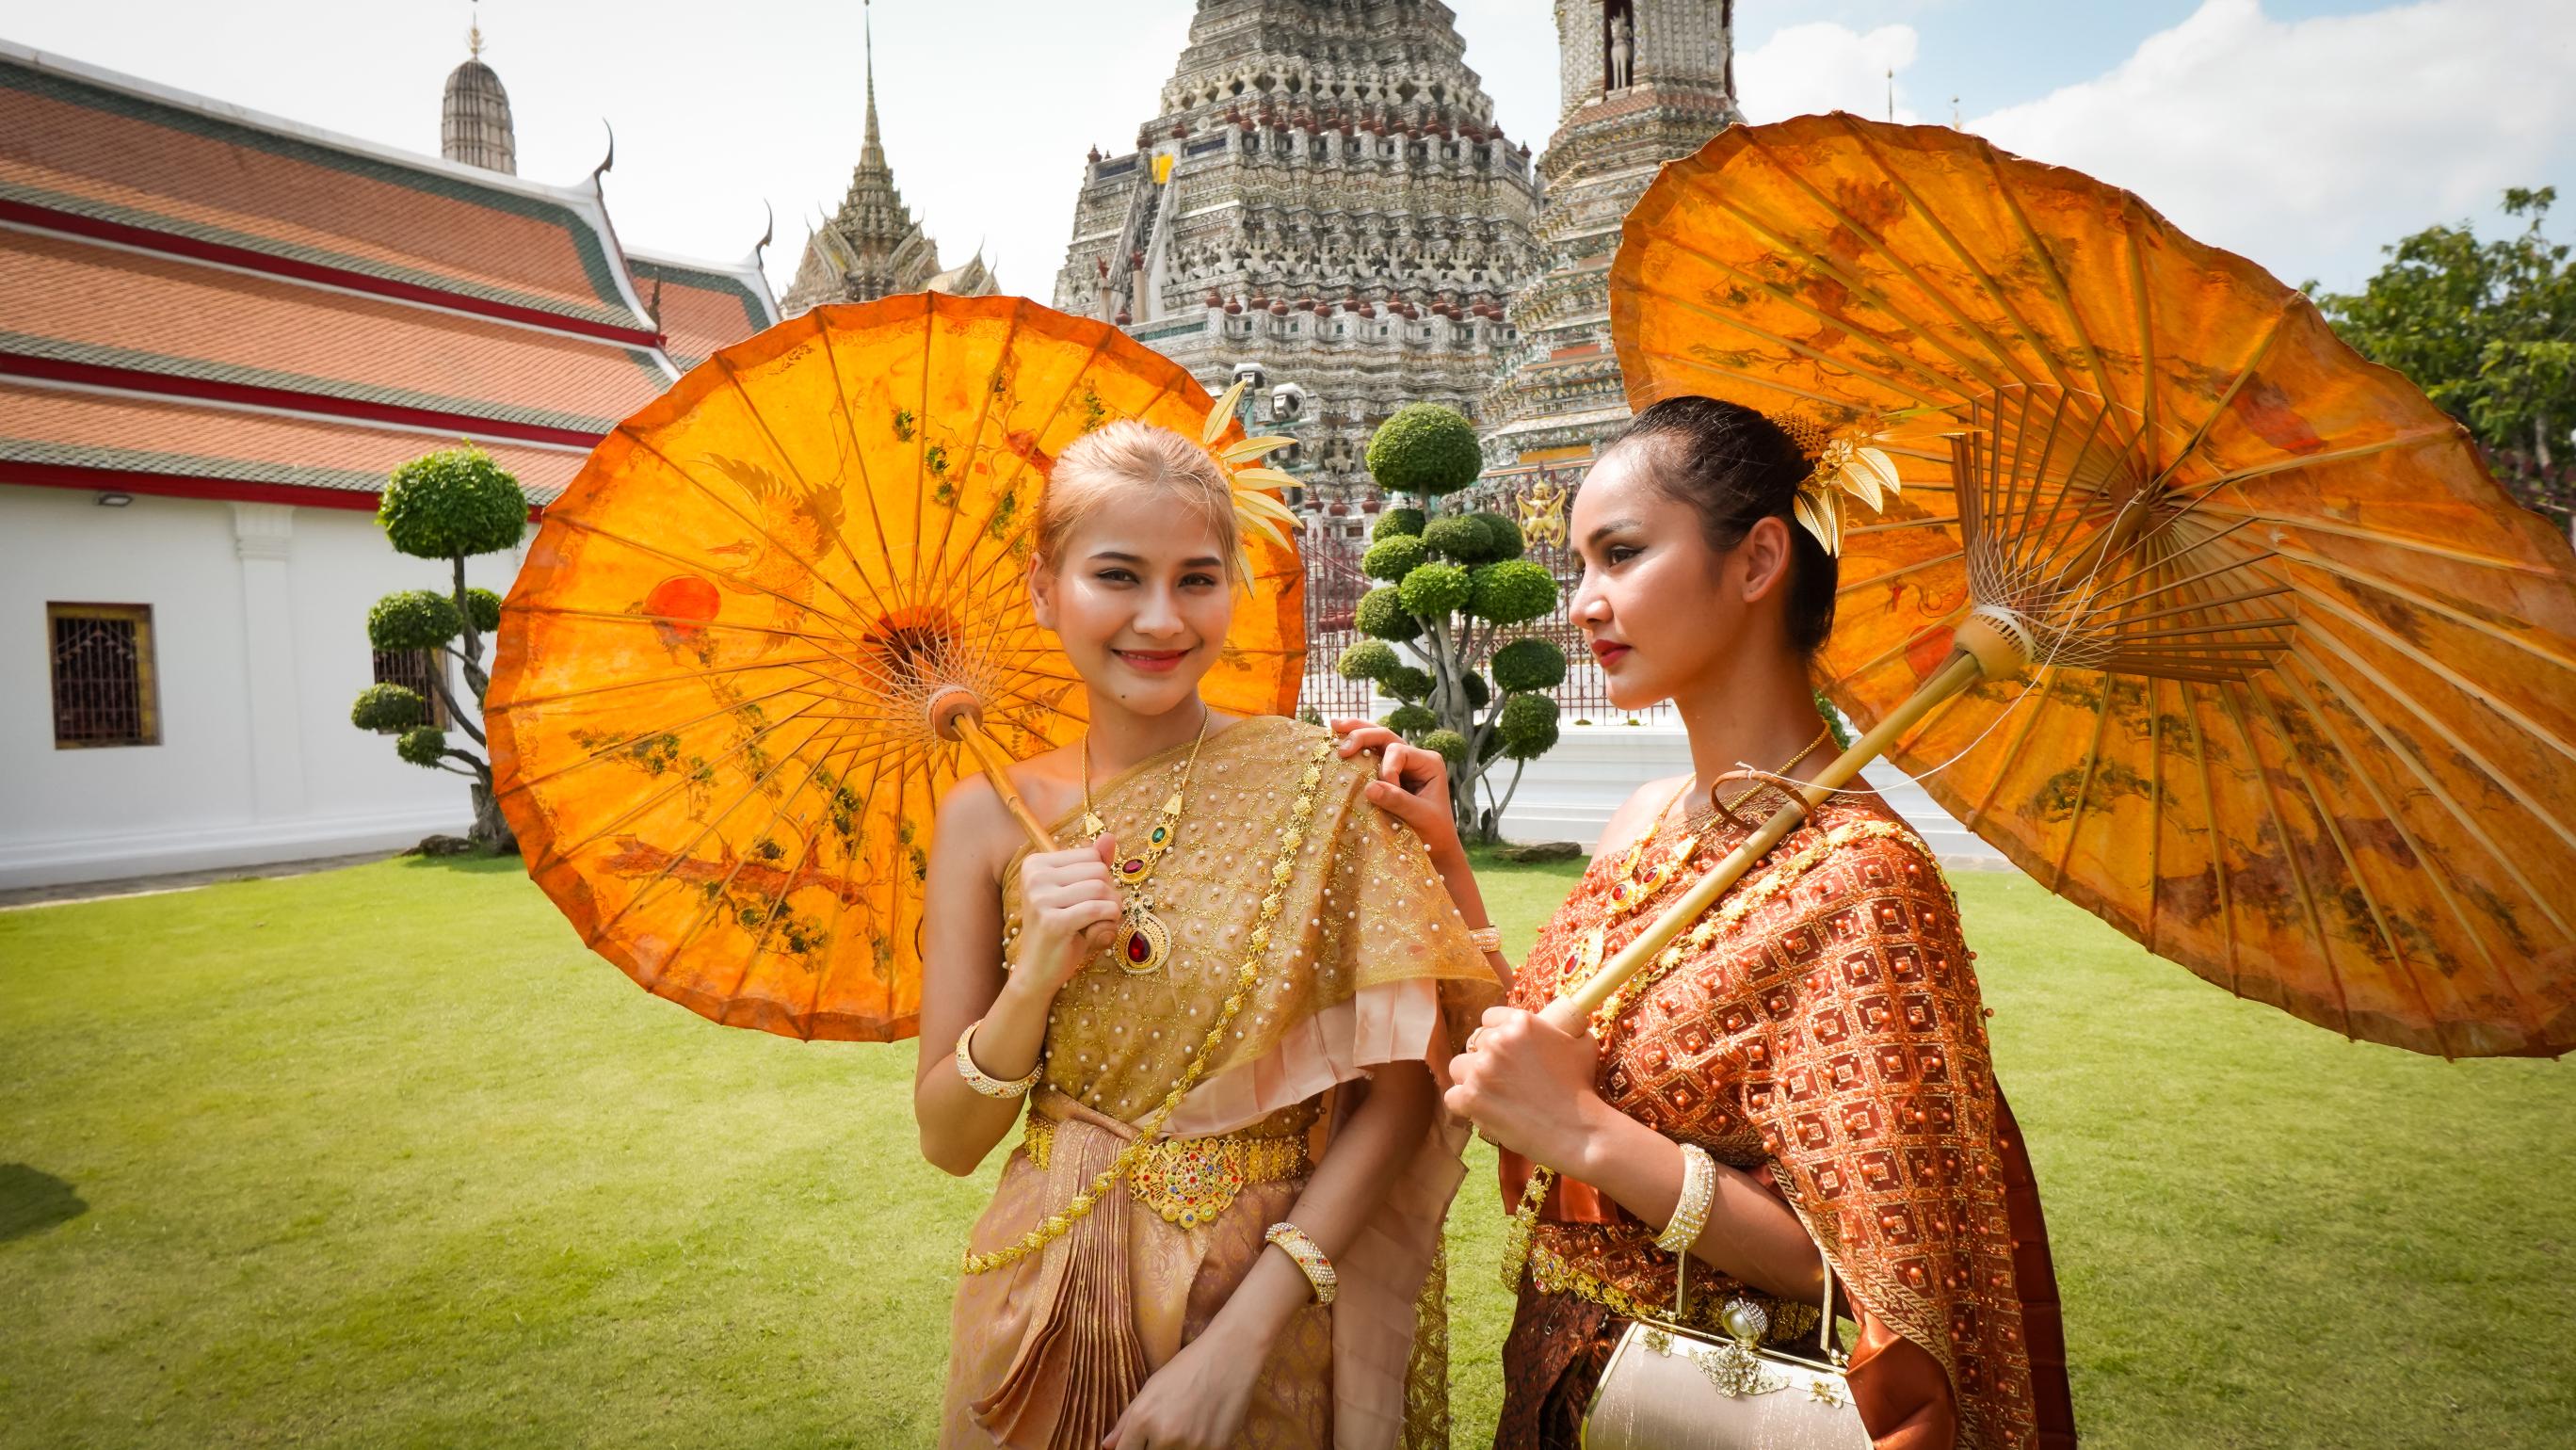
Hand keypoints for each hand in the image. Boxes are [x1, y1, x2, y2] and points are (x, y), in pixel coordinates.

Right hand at [1014, 836, 1121, 993]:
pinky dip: (1108, 924)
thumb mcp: (1078, 893)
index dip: (1102, 880)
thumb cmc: (1062, 931)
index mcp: (1036, 864)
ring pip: (1101, 890)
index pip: (1091, 856)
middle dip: (1109, 896)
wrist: (1038, 972)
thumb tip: (1109, 836)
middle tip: (1097, 917)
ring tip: (1098, 925)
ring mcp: (1040, 899)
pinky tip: (1098, 935)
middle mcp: (1034, 876)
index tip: (1087, 901)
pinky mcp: (1052, 922)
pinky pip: (1098, 911)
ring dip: (1111, 911)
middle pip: (1099, 871)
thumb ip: (1094, 864)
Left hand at [1100, 1329, 1261, 1449]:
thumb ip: (1126, 1421)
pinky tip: (1200, 1432)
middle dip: (1152, 1448)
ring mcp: (1192, 1447)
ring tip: (1184, 1427)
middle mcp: (1165, 1437)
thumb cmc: (1188, 1367)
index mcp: (1144, 1419)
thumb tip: (1107, 1446)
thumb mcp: (1151, 1388)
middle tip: (1165, 1432)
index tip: (1138, 1446)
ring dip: (1174, 1449)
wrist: (1231, 1357)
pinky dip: (1195, 1449)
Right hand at [1329, 718, 1463, 864]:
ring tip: (1333, 725)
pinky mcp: (1389, 773)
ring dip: (1354, 731)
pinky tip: (1337, 738)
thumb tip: (1369, 787)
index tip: (1386, 795)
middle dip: (1362, 737)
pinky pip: (1371, 754)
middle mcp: (1415, 757)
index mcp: (1429, 762)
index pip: (1399, 752)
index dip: (1387, 770)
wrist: (1436, 847)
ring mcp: (1401, 763)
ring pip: (1376, 739)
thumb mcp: (1420, 817)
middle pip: (1385, 736)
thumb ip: (1397, 800)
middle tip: (1341, 749)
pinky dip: (1355, 746)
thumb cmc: (1433, 832)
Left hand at [1447, 1006, 1611, 1172]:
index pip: (1489, 1018)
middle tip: (1502, 1079)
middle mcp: (1497, 1041)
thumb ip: (1568, 1027)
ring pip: (1458, 1067)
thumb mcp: (1583, 1044)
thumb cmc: (1582, 1089)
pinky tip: (1483, 1111)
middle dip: (1485, 1059)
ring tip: (1491, 1095)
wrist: (1577, 1130)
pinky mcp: (1471, 1098)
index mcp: (1521, 1022)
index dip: (1496, 1034)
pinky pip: (1453, 1097)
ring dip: (1470, 1079)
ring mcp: (1482, 1070)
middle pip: (1473, 1044)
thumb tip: (1564, 1020)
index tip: (1504, 1051)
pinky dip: (1464, 1106)